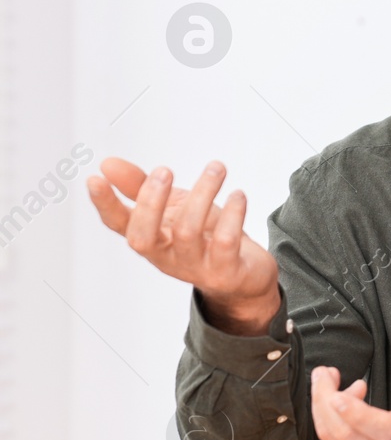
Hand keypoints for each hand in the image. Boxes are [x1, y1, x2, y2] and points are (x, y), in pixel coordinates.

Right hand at [87, 158, 279, 333]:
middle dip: (150, 202)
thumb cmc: (207, 236)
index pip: (118, 225)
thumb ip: (142, 187)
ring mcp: (195, 267)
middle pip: (144, 237)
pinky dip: (233, 214)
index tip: (94, 179)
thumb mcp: (173, 208)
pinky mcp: (226, 272)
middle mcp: (167, 257)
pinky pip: (225, 242)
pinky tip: (238, 194)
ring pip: (187, 232)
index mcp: (151, 239)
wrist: (246, 275)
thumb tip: (107, 164)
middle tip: (163, 170)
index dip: (105, 205)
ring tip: (216, 168)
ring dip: (202, 193)